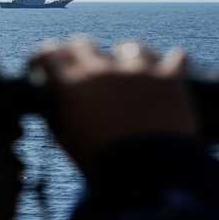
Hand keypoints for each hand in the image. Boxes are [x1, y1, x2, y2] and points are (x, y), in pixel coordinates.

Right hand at [30, 38, 197, 170]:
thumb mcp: (65, 139)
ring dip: (125, 56)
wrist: (145, 175)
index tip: (45, 62)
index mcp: (70, 85)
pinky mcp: (169, 78)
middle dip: (78, 52)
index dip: (44, 57)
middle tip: (81, 65)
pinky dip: (170, 63)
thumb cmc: (99, 161)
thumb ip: (56, 113)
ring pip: (129, 47)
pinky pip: (174, 58)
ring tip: (127, 69)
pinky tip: (167, 68)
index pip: (48, 54)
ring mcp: (136, 70)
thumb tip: (53, 100)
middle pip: (83, 44)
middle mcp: (100, 69)